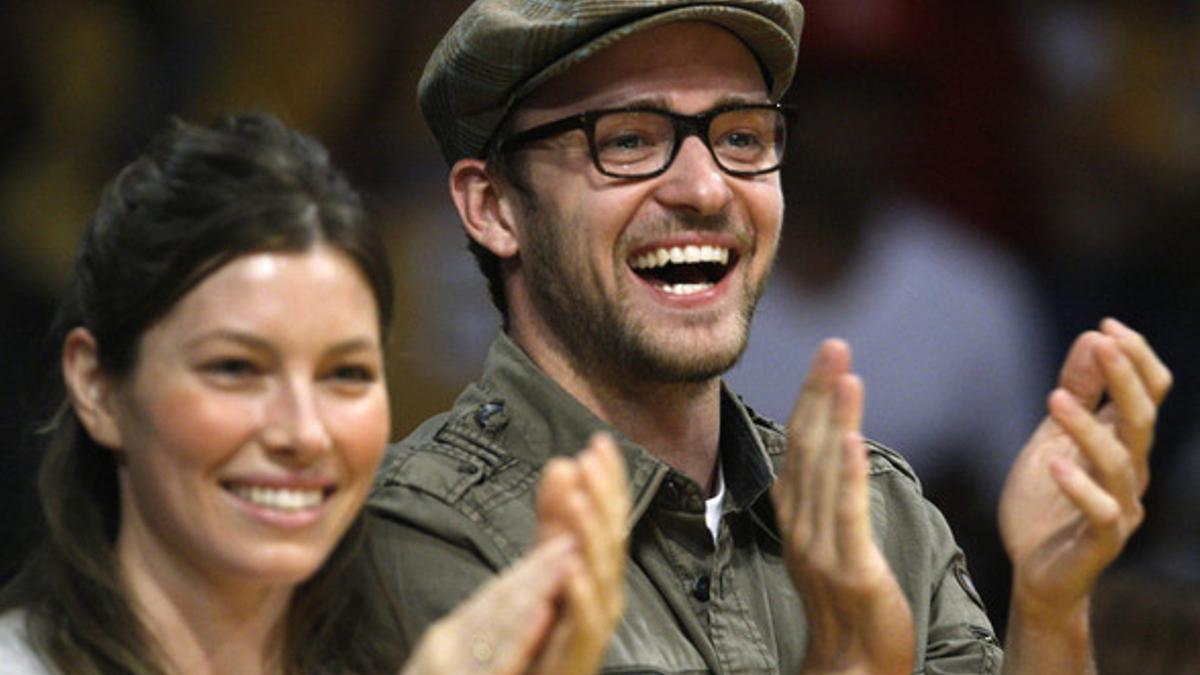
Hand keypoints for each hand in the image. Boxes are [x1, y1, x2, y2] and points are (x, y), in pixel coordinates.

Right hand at [400, 535, 577, 674]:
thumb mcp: (450, 663)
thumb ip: (479, 638)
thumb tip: (512, 611)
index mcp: (449, 639)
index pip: (495, 595)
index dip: (530, 566)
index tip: (561, 539)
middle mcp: (445, 646)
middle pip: (500, 600)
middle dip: (539, 567)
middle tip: (573, 535)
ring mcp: (448, 666)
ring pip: (500, 623)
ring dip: (536, 588)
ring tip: (565, 560)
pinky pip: (498, 663)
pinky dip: (520, 636)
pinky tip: (542, 614)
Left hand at [529, 433, 630, 674]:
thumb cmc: (544, 627)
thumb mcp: (544, 561)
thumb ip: (553, 517)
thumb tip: (563, 463)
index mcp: (597, 568)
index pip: (610, 517)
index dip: (608, 480)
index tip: (599, 443)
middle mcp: (603, 593)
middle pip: (611, 540)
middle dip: (604, 498)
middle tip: (590, 461)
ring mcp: (594, 625)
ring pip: (603, 577)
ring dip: (593, 537)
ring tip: (580, 501)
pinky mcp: (580, 656)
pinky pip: (587, 624)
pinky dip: (583, 595)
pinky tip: (572, 568)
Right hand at [774, 339, 913, 674]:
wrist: (854, 668)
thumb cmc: (849, 607)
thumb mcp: (831, 544)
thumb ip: (827, 499)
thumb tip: (833, 450)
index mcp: (795, 515)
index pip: (799, 444)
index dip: (811, 399)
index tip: (827, 359)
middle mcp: (799, 525)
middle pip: (806, 445)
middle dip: (820, 392)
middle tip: (834, 346)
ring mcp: (820, 547)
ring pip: (823, 470)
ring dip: (834, 418)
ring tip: (845, 374)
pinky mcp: (849, 568)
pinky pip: (845, 514)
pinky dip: (845, 474)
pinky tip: (851, 438)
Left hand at [1000, 319, 1170, 627]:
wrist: (1036, 571)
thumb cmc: (1047, 501)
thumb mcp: (1052, 437)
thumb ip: (1076, 394)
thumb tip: (1092, 339)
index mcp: (1122, 445)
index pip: (1148, 396)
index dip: (1136, 360)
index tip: (1108, 326)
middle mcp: (1131, 473)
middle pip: (1141, 420)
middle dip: (1126, 379)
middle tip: (1104, 343)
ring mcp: (1121, 508)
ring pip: (1120, 463)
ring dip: (1088, 428)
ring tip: (1054, 397)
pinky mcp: (1101, 542)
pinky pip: (1101, 513)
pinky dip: (1079, 487)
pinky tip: (1054, 462)